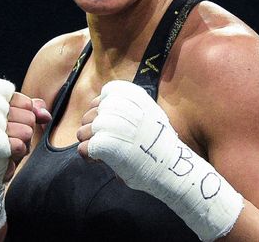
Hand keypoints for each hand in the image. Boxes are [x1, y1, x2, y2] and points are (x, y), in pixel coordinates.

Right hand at [0, 79, 51, 234]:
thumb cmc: (0, 144)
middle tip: (8, 140)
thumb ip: (32, 109)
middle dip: (25, 132)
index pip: (24, 101)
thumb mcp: (17, 121)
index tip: (11, 125)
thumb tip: (45, 114)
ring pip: (27, 130)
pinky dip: (17, 154)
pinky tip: (5, 157)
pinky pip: (20, 145)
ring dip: (22, 144)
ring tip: (6, 149)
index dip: (26, 118)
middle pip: (28, 116)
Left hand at [76, 80, 242, 241]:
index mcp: (135, 96)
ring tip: (95, 149)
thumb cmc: (160, 145)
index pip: (108, 92)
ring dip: (86, 139)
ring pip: (87, 128)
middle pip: (94, 111)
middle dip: (91, 124)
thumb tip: (99, 113)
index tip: (106, 117)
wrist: (172, 167)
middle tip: (96, 136)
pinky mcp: (105, 144)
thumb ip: (129, 110)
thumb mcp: (151, 116)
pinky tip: (94, 158)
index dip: (103, 105)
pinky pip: (86, 146)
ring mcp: (112, 124)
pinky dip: (87, 153)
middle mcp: (121, 106)